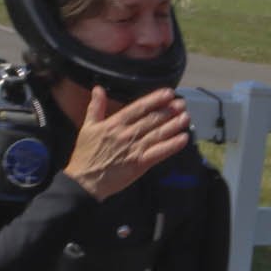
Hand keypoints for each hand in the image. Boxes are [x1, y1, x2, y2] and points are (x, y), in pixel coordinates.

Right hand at [66, 87, 191, 200]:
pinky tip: (183, 138)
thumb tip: (98, 88)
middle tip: (182, 103)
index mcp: (114, 124)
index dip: (155, 100)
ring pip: (158, 134)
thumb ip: (95, 107)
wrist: (85, 181)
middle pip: (152, 119)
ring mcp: (134, 149)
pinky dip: (172, 145)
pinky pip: (159, 152)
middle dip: (169, 110)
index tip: (168, 93)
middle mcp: (126, 134)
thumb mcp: (87, 127)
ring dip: (174, 125)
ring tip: (186, 117)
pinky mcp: (139, 164)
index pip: (138, 108)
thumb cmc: (85, 155)